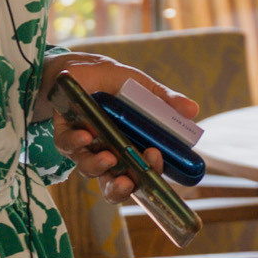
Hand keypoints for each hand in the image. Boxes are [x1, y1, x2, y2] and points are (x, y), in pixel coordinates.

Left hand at [40, 51, 200, 205]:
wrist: (80, 68)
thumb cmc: (113, 82)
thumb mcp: (142, 89)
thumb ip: (164, 101)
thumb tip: (193, 110)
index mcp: (131, 148)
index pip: (143, 173)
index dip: (150, 175)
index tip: (156, 160)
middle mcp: (108, 154)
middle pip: (114, 184)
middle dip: (121, 189)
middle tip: (128, 183)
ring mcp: (85, 148)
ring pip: (89, 169)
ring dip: (98, 167)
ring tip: (109, 157)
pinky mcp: (64, 135)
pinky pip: (67, 146)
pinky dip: (76, 143)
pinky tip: (86, 136)